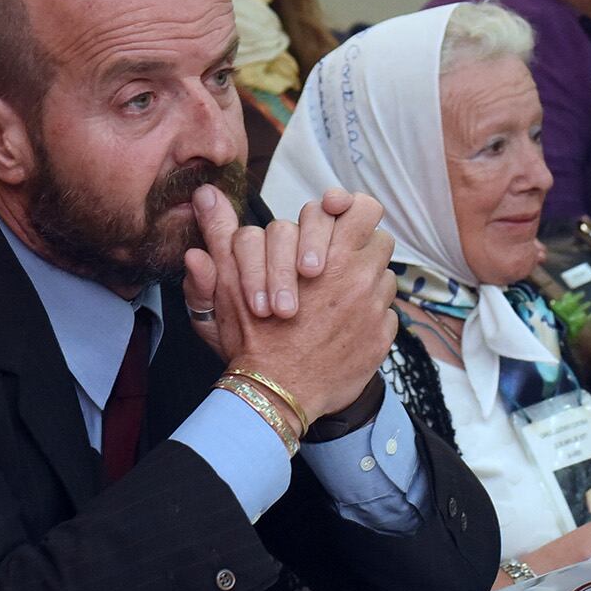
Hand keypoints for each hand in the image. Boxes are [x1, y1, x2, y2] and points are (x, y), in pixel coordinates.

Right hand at [183, 187, 397, 420]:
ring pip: (383, 276)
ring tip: (334, 298)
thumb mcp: (231, 284)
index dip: (351, 208)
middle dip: (359, 245)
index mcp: (330, 255)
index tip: (337, 214)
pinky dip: (368, 315)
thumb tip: (206, 194)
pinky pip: (385, 312)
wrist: (276, 395)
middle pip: (380, 238)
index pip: (362, 209)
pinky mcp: (382, 337)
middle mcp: (361, 277)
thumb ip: (223, 235)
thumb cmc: (253, 339)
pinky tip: (341, 328)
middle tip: (335, 261)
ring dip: (363, 280)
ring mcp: (376, 308)